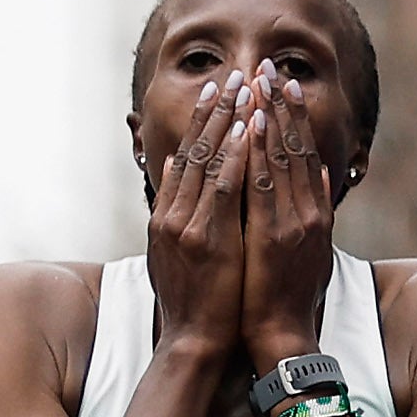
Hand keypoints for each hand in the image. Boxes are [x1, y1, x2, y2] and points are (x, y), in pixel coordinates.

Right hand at [142, 70, 250, 374]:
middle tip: (233, 74)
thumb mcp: (175, 251)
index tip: (219, 90)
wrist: (193, 342)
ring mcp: (188, 225)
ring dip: (228, 120)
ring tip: (245, 87)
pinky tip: (248, 128)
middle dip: (216, 110)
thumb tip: (174, 169)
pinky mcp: (207, 238)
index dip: (203, 122)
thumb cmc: (195, 303)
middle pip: (195, 149)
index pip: (186, 157)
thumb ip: (175, 210)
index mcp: (168, 216)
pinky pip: (224, 186)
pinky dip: (235, 155)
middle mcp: (173, 214)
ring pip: (208, 160)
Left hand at [236, 63, 338, 373]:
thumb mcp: (311, 249)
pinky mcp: (272, 237)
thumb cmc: (290, 298)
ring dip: (268, 116)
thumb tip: (319, 172)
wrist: (282, 337)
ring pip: (280, 158)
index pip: (303, 153)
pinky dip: (257, 152)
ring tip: (257, 82)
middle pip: (294, 146)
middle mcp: (307, 212)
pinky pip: (262, 184)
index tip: (283, 82)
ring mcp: (291, 223)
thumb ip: (314, 209)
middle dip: (280, 104)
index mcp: (315, 213)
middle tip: (268, 66)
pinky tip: (250, 125)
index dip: (293, 115)